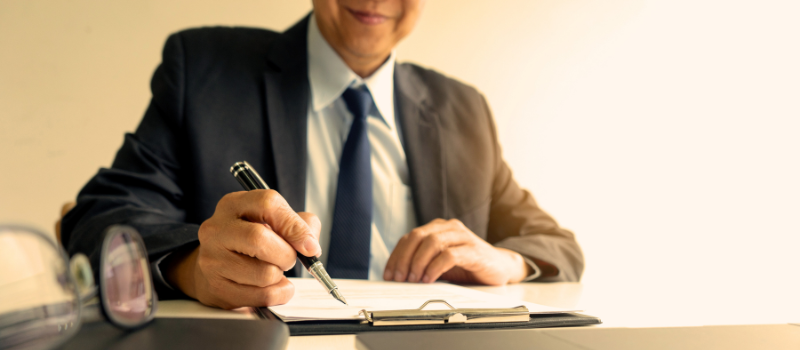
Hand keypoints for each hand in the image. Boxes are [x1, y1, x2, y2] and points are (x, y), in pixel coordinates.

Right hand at [163, 190, 320, 308]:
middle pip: (259, 239)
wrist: (216, 267)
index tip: (310, 245)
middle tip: (289, 259)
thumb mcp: (272, 222)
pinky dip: (277, 295)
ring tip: (272, 271)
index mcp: (234, 205)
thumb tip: (311, 245)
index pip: (268, 204)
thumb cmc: (249, 243)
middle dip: (286, 254)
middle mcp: (217, 229)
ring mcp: (212, 260)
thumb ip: (300, 224)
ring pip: (264, 273)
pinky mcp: (216, 289)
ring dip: (280, 276)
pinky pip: (261, 296)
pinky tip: (270, 287)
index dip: (294, 226)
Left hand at [383, 219, 531, 285]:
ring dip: (418, 262)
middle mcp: (449, 228)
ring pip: (432, 242)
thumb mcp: (440, 264)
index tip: (389, 273)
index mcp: (439, 228)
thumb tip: (399, 276)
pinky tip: (429, 279)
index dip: (396, 255)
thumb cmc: (469, 265)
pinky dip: (435, 267)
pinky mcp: (474, 250)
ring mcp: (462, 237)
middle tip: (399, 277)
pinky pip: (449, 255)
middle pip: (418, 236)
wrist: (500, 267)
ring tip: (413, 279)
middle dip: (404, 258)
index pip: (410, 237)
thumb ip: (423, 264)